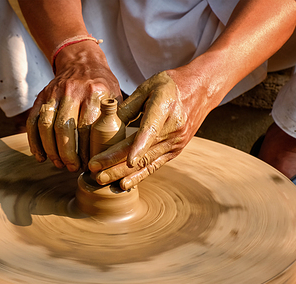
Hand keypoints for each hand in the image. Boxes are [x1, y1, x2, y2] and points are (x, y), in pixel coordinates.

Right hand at [26, 42, 121, 171]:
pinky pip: (34, 121)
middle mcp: (72, 91)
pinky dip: (34, 141)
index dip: (87, 150)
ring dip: (51, 150)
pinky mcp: (42, 96)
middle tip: (73, 168)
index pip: (88, 127)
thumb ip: (117, 117)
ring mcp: (54, 93)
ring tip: (59, 164)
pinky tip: (41, 156)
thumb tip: (121, 147)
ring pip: (47, 126)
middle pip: (65, 128)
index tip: (90, 164)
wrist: (81, 60)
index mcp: (95, 92)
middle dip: (67, 153)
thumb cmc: (102, 84)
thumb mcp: (115, 95)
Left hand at [88, 70, 210, 189]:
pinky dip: (138, 176)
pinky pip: (154, 166)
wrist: (201, 91)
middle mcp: (173, 129)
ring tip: (101, 179)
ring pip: (145, 162)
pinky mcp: (175, 151)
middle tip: (94, 169)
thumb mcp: (148, 86)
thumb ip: (128, 106)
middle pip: (142, 151)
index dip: (139, 146)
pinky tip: (123, 184)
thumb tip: (107, 123)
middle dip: (115, 162)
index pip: (150, 129)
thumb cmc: (170, 86)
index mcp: (164, 108)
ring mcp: (175, 143)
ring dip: (122, 172)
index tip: (128, 160)